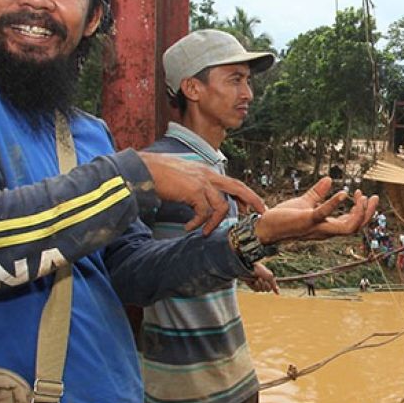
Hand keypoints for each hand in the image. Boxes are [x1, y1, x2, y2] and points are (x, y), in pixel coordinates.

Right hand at [139, 152, 265, 234]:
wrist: (143, 170)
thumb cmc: (158, 175)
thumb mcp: (183, 178)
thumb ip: (195, 187)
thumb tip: (200, 201)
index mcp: (206, 171)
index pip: (232, 182)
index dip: (244, 195)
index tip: (251, 208)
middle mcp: (207, 174)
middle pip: (238, 187)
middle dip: (252, 200)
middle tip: (261, 213)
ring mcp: (202, 182)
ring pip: (221, 206)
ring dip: (214, 223)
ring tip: (205, 232)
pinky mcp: (194, 191)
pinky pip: (204, 213)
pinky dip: (198, 223)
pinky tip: (187, 228)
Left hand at [244, 263, 278, 293]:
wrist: (251, 268)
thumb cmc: (261, 270)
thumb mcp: (270, 277)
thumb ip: (274, 285)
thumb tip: (278, 294)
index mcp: (268, 279)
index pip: (273, 287)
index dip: (275, 288)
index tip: (277, 291)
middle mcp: (263, 283)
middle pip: (268, 290)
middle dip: (267, 285)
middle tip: (264, 280)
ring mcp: (258, 285)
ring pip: (263, 290)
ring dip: (261, 284)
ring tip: (259, 278)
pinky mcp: (252, 287)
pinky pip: (257, 290)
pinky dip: (257, 285)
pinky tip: (255, 281)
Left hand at [254, 177, 378, 243]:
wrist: (265, 227)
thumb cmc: (284, 218)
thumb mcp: (305, 202)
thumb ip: (318, 192)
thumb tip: (329, 179)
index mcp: (327, 226)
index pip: (352, 223)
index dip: (362, 211)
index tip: (363, 194)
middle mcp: (325, 230)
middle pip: (356, 228)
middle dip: (368, 213)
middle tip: (372, 197)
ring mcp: (317, 227)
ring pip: (347, 228)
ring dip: (358, 213)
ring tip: (361, 197)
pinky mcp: (306, 220)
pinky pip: (324, 214)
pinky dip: (334, 204)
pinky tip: (342, 193)